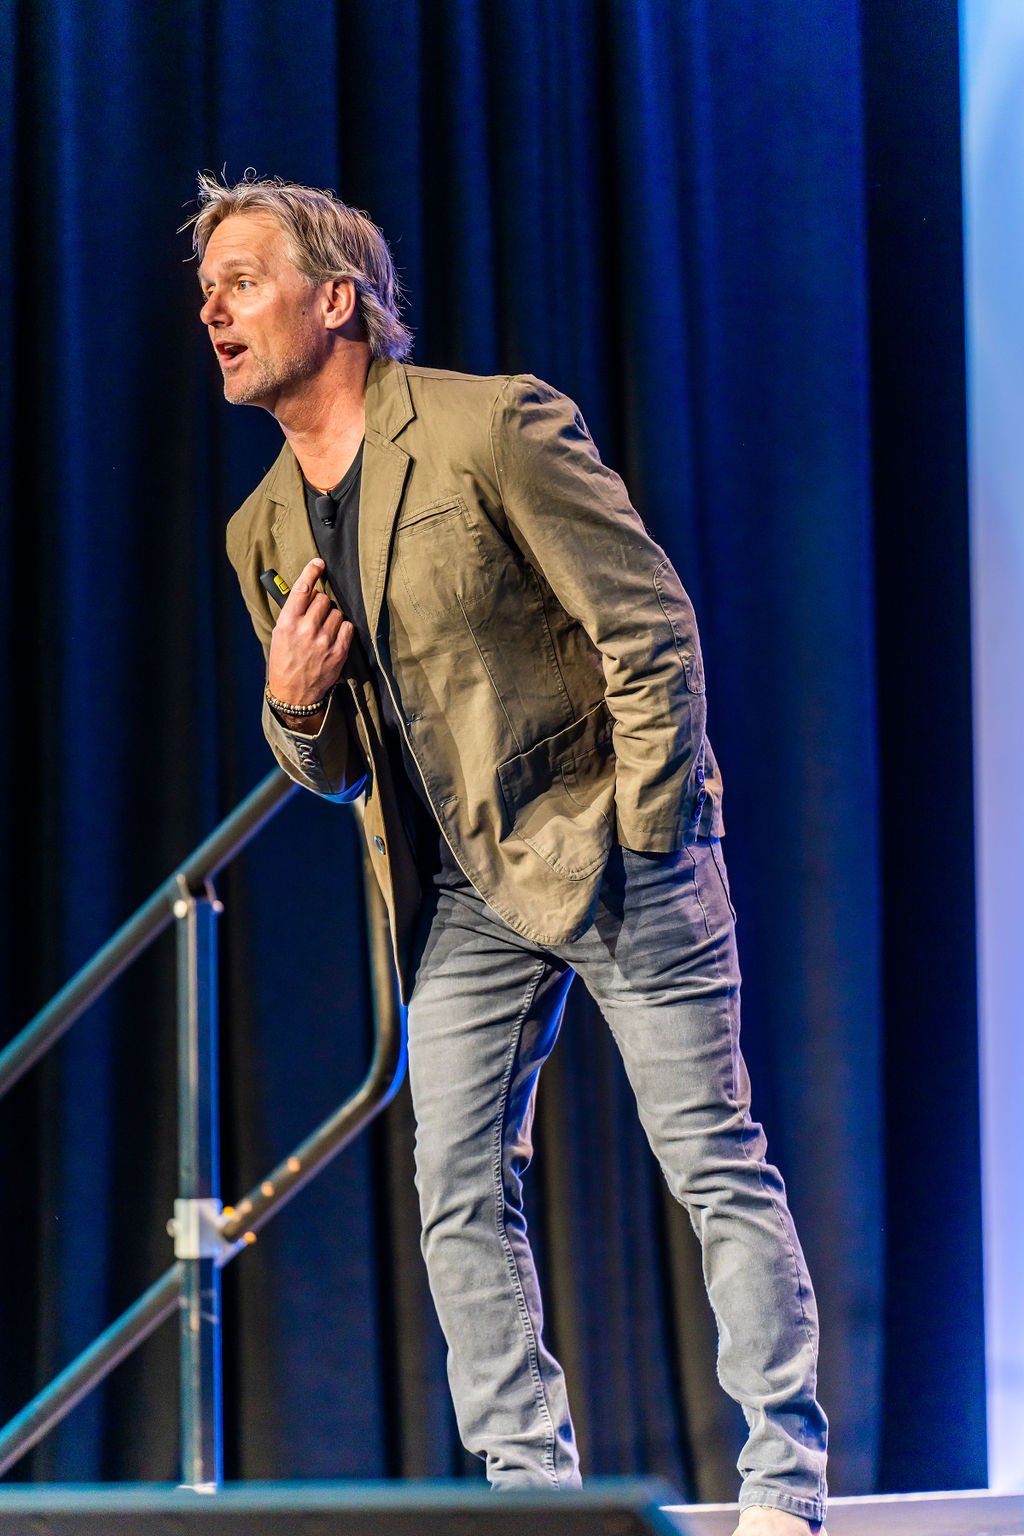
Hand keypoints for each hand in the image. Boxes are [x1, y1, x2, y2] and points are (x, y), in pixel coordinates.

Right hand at [267, 557, 353, 708]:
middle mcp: (306, 630)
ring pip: (337, 612)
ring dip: (332, 618)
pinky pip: (347, 626)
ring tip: (323, 631)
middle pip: (323, 599)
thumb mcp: (279, 634)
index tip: (319, 563)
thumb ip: (292, 612)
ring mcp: (324, 641)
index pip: (302, 588)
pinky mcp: (338, 652)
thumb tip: (307, 591)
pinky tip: (333, 637)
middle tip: (316, 616)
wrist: (294, 694)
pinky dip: (342, 629)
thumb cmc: (284, 661)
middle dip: (320, 604)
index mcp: (287, 623)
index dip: (311, 571)